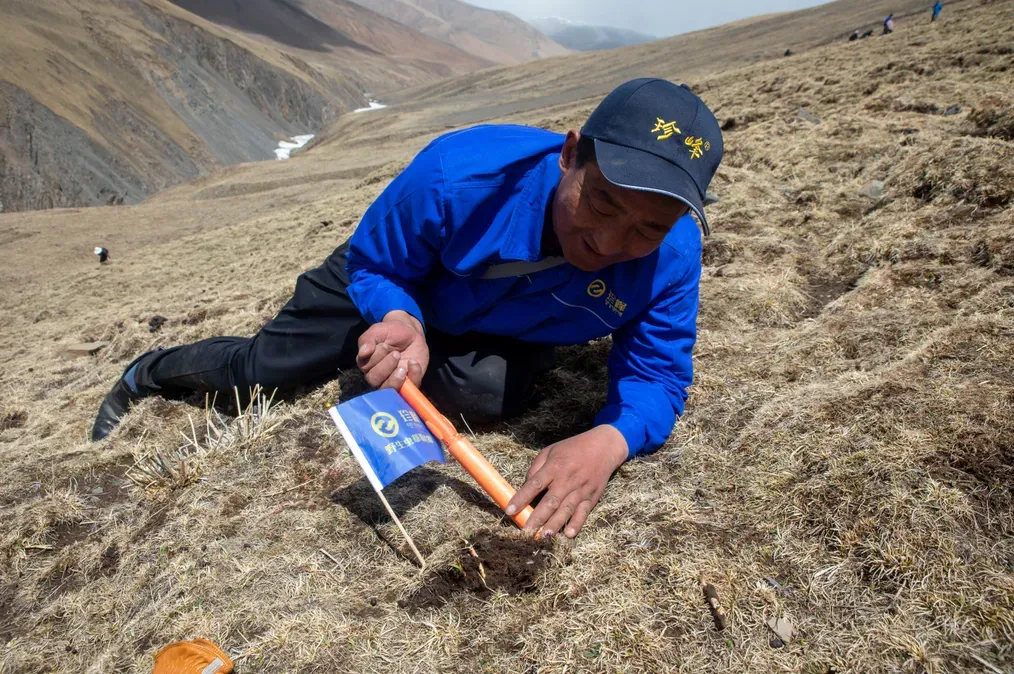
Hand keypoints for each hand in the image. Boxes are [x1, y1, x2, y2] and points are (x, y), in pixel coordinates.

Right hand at [356, 311, 428, 389]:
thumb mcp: (377, 331)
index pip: (366, 367)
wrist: (410, 333)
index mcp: (367, 363)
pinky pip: (410, 388)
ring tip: (402, 367)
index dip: (376, 357)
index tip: (385, 345)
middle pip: (374, 381)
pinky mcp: (409, 382)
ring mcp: (393, 381)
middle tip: (396, 353)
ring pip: (389, 389)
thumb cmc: (390, 332)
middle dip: (385, 367)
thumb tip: (363, 352)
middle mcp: (377, 375)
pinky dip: (413, 376)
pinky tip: (414, 363)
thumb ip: (367, 339)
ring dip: (395, 379)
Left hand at [506, 425, 627, 537]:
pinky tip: (568, 534)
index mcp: (554, 466)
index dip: (521, 498)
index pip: (535, 484)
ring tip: (543, 536)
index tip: (509, 510)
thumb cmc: (572, 449)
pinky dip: (577, 523)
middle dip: (537, 518)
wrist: (604, 447)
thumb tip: (526, 485)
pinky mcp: (592, 496)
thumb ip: (536, 467)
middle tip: (525, 532)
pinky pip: (583, 512)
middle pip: (550, 501)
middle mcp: (567, 479)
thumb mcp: (550, 450)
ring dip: (554, 524)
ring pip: (566, 509)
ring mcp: (581, 489)